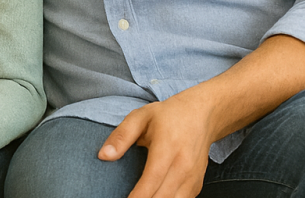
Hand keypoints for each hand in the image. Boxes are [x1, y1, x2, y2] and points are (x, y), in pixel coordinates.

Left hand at [98, 91, 216, 197]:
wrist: (201, 114)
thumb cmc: (167, 116)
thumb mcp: (140, 117)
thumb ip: (121, 136)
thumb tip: (103, 156)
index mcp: (167, 147)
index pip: (153, 178)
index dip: (139, 195)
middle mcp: (183, 165)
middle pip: (163, 196)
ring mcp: (193, 176)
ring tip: (139, 197)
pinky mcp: (197, 184)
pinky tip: (153, 196)